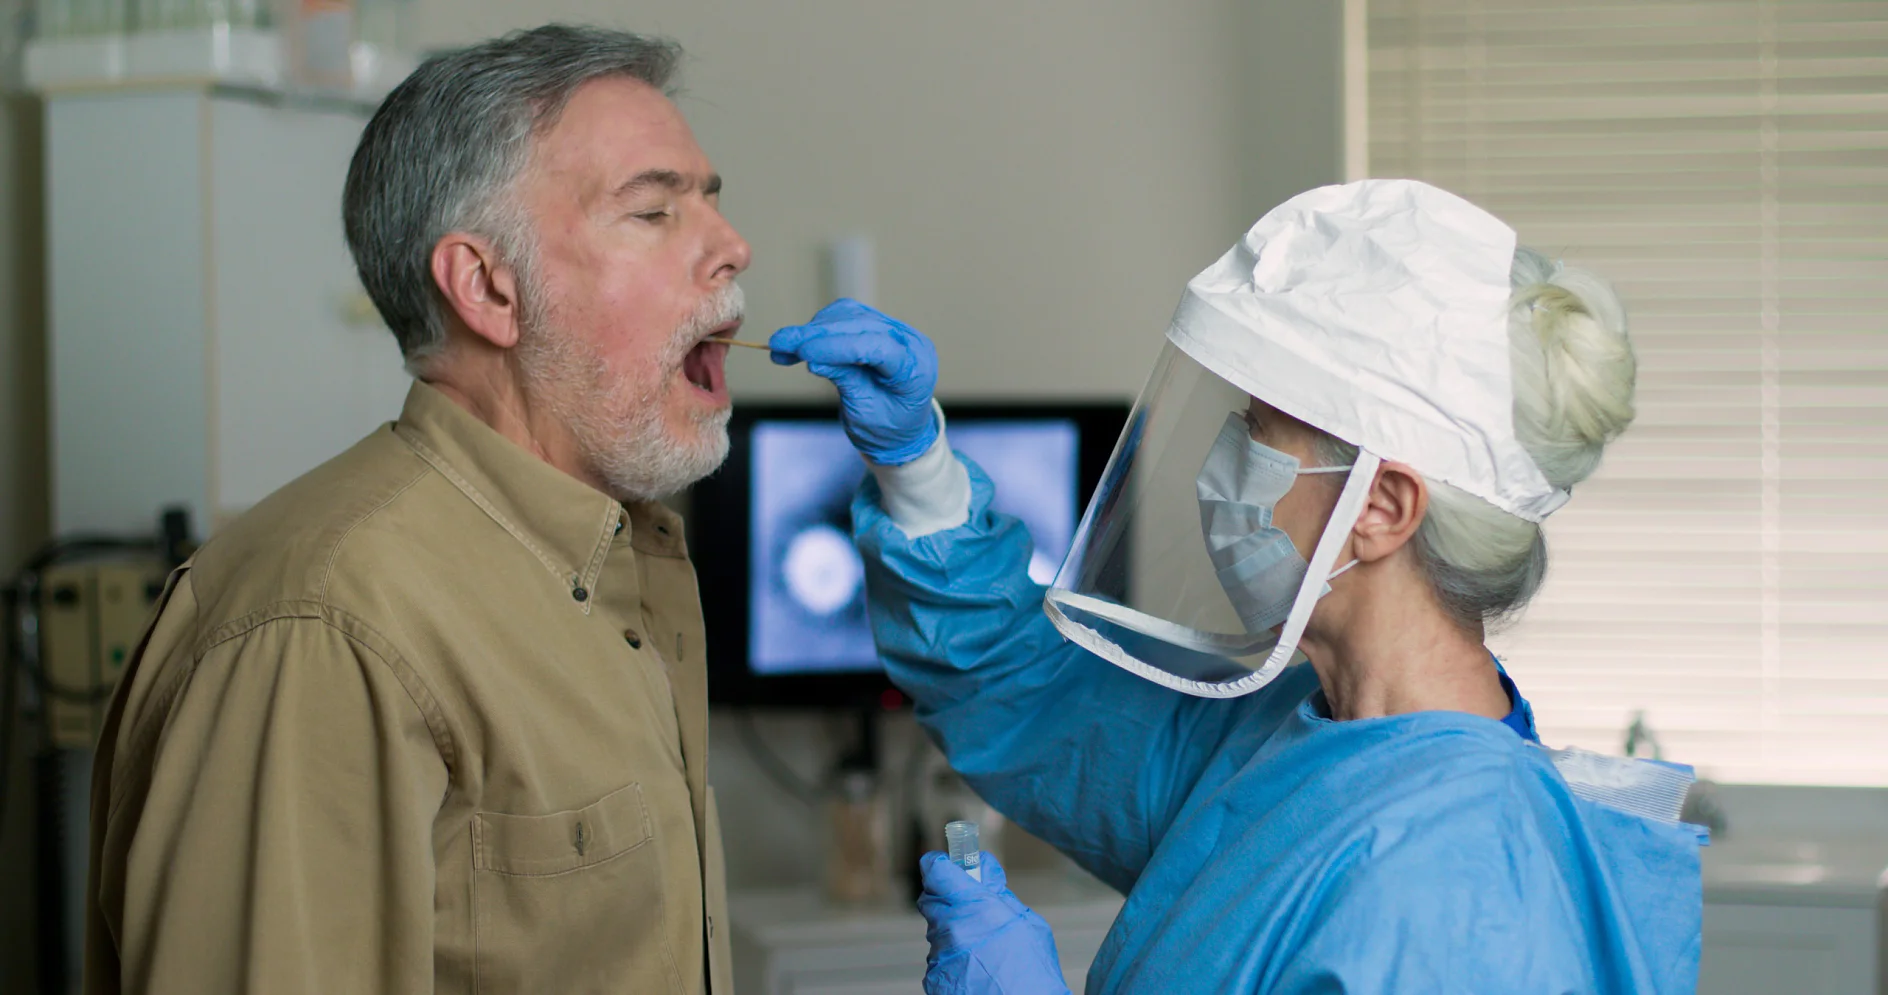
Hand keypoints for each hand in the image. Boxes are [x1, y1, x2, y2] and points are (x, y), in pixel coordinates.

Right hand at [769, 299, 940, 464]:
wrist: (899, 430)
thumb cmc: (887, 428)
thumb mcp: (865, 412)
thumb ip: (846, 382)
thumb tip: (814, 360)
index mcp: (915, 368)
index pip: (877, 347)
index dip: (837, 347)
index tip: (803, 353)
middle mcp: (909, 342)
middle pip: (860, 326)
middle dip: (816, 335)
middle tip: (779, 344)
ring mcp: (894, 331)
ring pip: (849, 316)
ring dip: (813, 330)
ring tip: (782, 347)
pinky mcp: (877, 327)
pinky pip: (845, 318)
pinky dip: (819, 329)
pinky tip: (798, 345)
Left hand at [917, 851, 1070, 994]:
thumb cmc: (1032, 972)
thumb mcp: (1028, 924)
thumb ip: (1001, 896)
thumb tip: (985, 873)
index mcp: (973, 908)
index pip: (935, 870)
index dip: (940, 865)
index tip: (948, 865)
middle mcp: (949, 929)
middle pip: (931, 899)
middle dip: (948, 898)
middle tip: (971, 906)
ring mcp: (939, 955)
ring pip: (937, 930)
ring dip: (953, 930)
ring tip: (982, 947)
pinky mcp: (934, 978)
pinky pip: (939, 956)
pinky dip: (953, 957)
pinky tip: (976, 967)